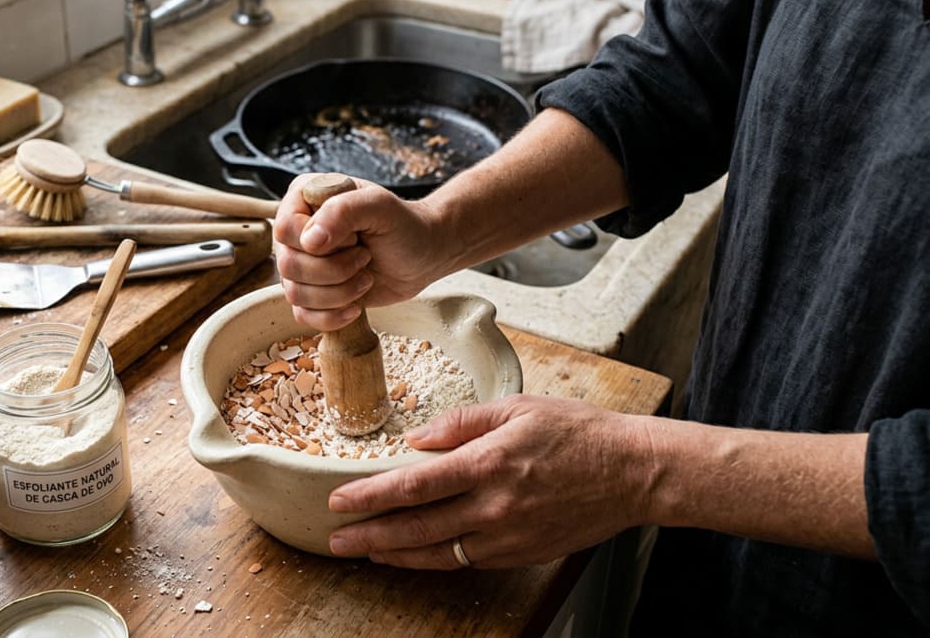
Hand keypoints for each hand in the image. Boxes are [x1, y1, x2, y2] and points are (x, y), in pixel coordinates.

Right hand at [273, 174, 449, 330]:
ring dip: (338, 293)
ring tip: (365, 278)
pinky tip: (356, 306)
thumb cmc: (403, 225)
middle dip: (334, 271)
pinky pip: (302, 315)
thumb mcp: (379, 207)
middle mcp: (296, 231)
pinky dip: (332, 316)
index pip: (285, 229)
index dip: (321, 243)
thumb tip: (309, 241)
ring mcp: (301, 264)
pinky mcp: (312, 293)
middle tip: (365, 258)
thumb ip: (343, 212)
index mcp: (303, 199)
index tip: (355, 238)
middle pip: (288, 264)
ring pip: (294, 293)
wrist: (423, 255)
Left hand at [326, 395, 653, 568]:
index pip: (414, 485)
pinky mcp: (521, 553)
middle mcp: (494, 506)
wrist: (634, 472)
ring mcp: (508, 535)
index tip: (340, 500)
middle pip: (416, 527)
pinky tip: (412, 554)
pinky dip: (434, 559)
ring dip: (395, 554)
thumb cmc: (578, 433)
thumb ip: (461, 423)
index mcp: (489, 463)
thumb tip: (416, 440)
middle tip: (336, 539)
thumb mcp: (517, 407)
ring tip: (365, 550)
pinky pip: (466, 560)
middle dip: (369, 535)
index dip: (371, 496)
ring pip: (438, 553)